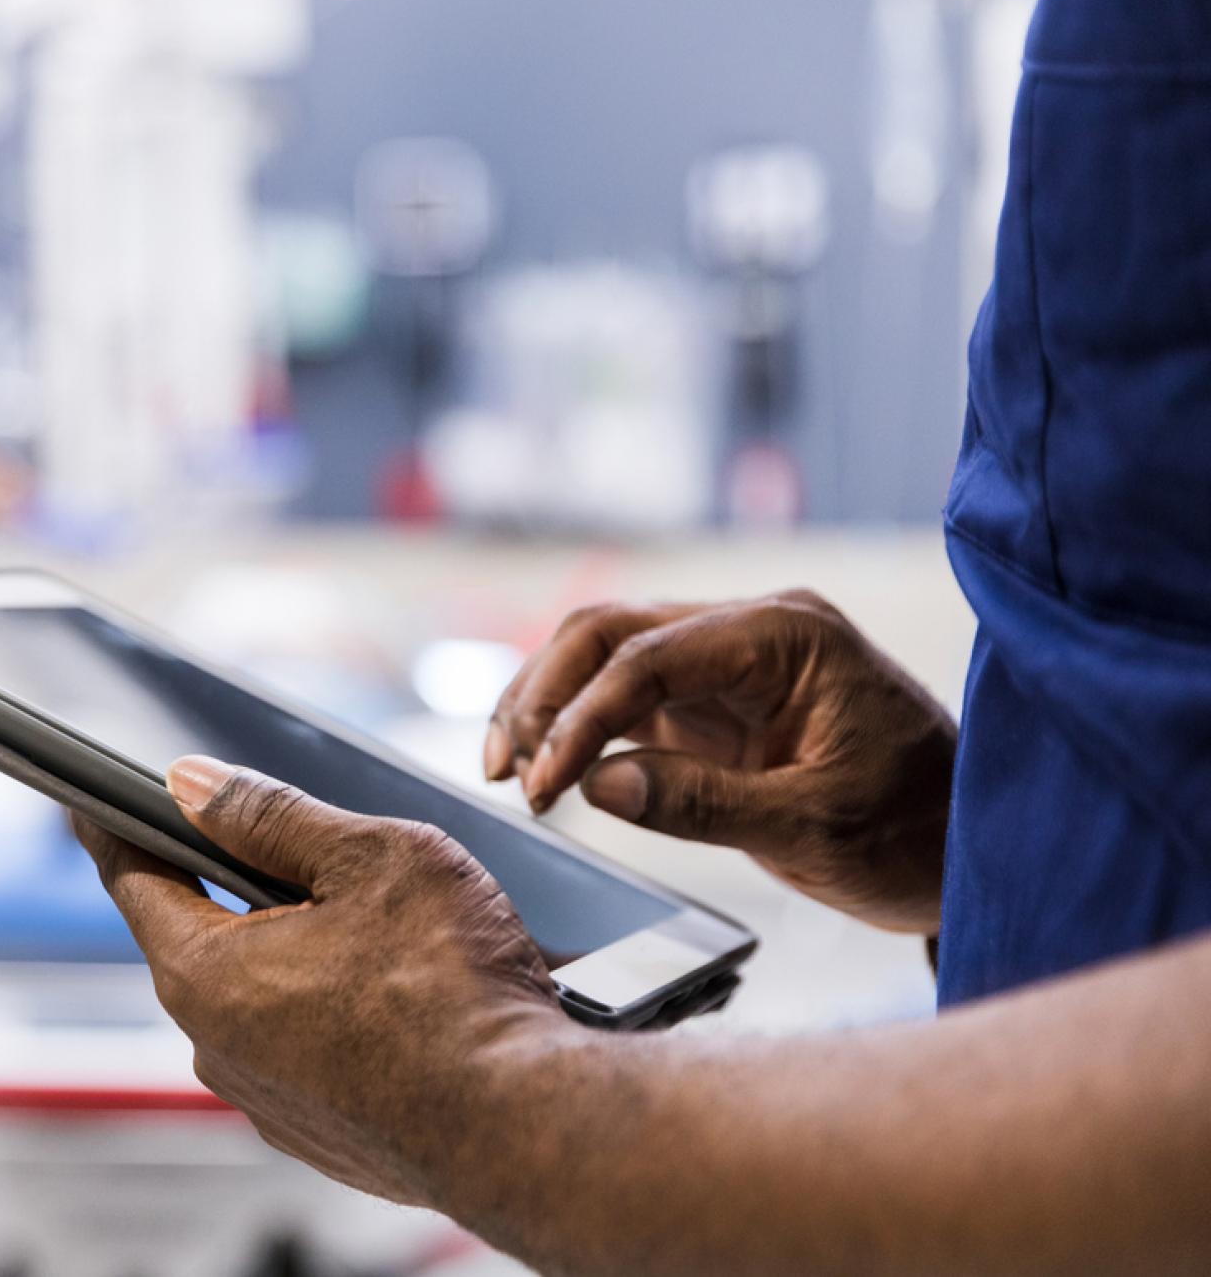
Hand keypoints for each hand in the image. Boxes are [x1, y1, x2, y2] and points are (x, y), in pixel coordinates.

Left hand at [76, 756, 564, 1209]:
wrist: (525, 1124)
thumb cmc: (454, 989)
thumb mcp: (366, 857)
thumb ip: (269, 815)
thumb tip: (192, 784)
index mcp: (206, 973)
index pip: (132, 878)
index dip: (115, 825)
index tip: (92, 799)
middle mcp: (218, 1047)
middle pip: (201, 935)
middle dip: (239, 883)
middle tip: (299, 847)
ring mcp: (268, 1099)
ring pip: (261, 993)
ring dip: (299, 950)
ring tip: (382, 928)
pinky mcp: (320, 1133)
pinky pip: (303, 1047)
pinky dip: (334, 1010)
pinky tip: (398, 991)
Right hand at [484, 591, 954, 933]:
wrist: (972, 847)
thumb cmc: (917, 830)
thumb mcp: (814, 829)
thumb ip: (703, 802)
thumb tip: (598, 785)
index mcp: (786, 636)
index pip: (649, 656)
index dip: (581, 719)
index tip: (543, 785)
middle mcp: (751, 631)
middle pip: (610, 632)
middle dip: (545, 696)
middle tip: (507, 772)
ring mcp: (728, 663)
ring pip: (604, 657)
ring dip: (547, 706)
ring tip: (506, 771)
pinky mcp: (714, 702)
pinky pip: (625, 697)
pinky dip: (577, 729)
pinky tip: (545, 770)